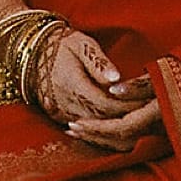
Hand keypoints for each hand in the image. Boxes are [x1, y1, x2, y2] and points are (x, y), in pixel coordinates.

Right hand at [34, 30, 161, 152]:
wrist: (32, 52)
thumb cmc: (62, 45)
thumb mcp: (82, 45)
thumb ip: (99, 62)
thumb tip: (116, 78)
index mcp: (74, 84)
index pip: (106, 105)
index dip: (127, 107)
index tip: (146, 103)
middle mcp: (66, 104)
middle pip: (102, 123)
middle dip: (126, 122)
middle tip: (149, 117)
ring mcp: (61, 113)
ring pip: (93, 134)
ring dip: (116, 132)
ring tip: (139, 126)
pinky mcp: (59, 118)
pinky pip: (84, 133)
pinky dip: (102, 135)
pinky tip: (118, 132)